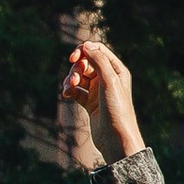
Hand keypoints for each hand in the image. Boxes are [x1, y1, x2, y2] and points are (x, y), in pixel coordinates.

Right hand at [63, 33, 144, 165]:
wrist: (116, 138)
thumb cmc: (117, 109)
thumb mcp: (109, 80)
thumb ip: (98, 60)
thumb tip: (86, 45)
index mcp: (117, 70)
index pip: (97, 50)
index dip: (84, 50)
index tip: (73, 58)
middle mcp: (108, 79)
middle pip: (85, 63)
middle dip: (76, 69)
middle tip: (74, 80)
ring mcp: (98, 91)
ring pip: (79, 77)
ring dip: (71, 80)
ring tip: (69, 89)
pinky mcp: (90, 103)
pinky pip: (76, 91)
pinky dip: (69, 90)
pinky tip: (67, 95)